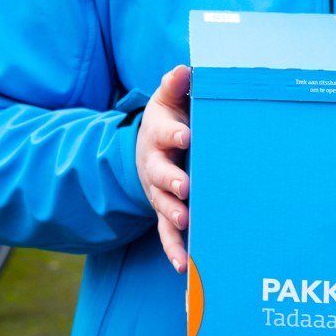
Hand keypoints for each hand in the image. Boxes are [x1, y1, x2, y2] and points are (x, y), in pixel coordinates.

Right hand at [136, 66, 192, 271]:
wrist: (148, 149)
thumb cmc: (170, 122)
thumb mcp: (168, 100)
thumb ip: (176, 86)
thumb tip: (184, 69)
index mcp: (160, 135)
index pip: (165, 132)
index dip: (175, 133)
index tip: (187, 135)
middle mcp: (155, 165)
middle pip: (160, 173)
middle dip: (172, 180)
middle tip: (185, 187)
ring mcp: (157, 192)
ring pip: (162, 205)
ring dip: (173, 214)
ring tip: (186, 222)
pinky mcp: (164, 212)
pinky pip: (166, 234)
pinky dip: (174, 248)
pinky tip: (184, 266)